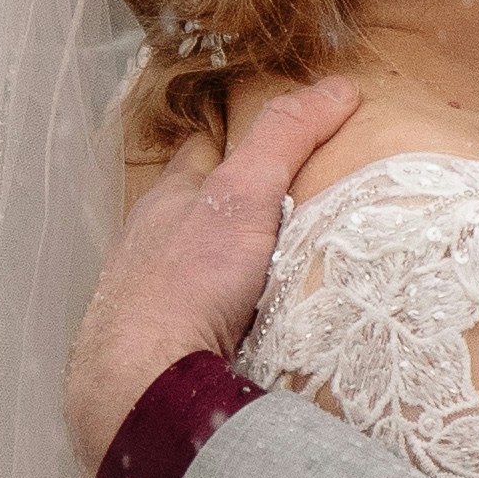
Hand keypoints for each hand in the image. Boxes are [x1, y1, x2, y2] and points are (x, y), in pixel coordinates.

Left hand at [64, 79, 357, 475]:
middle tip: (294, 215)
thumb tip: (338, 87)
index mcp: (165, 204)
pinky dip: (223, 323)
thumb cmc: (183, 283)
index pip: (200, 154)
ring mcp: (148, 306)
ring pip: (194, 275)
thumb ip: (284, 138)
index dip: (235, 141)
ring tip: (284, 281)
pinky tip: (252, 335)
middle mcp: (149, 250)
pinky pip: (198, 326)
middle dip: (236, 215)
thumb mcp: (241, 194)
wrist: (140, 390)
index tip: (274, 140)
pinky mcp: (157, 356)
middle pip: (198, 217)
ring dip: (228, 276)